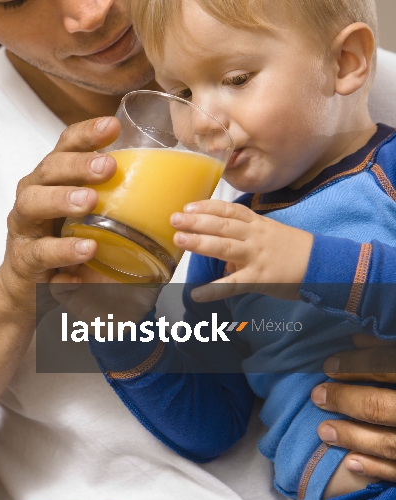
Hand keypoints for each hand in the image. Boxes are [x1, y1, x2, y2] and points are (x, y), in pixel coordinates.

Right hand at [0, 115, 119, 315]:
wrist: (30, 287)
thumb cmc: (65, 241)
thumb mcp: (90, 217)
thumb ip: (117, 202)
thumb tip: (171, 194)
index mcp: (54, 177)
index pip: (66, 146)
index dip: (87, 133)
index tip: (113, 125)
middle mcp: (34, 193)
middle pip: (49, 168)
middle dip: (77, 164)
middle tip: (107, 165)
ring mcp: (24, 225)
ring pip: (34, 202)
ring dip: (62, 199)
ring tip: (89, 201)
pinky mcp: (23, 258)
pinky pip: (41, 251)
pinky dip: (63, 250)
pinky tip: (86, 249)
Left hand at [169, 200, 313, 301]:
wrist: (325, 266)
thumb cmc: (296, 250)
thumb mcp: (271, 234)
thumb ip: (246, 235)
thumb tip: (223, 241)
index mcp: (258, 224)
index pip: (229, 211)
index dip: (207, 207)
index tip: (188, 206)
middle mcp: (255, 236)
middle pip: (222, 225)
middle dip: (196, 221)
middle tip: (174, 219)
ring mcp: (257, 257)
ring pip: (224, 247)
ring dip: (200, 243)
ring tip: (179, 240)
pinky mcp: (261, 279)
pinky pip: (233, 285)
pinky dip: (214, 290)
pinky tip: (197, 293)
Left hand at [311, 342, 395, 481]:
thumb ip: (392, 348)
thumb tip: (358, 338)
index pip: (387, 366)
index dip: (355, 364)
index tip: (328, 364)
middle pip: (383, 405)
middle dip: (346, 400)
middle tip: (318, 394)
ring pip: (390, 443)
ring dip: (353, 437)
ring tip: (324, 430)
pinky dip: (377, 470)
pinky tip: (352, 463)